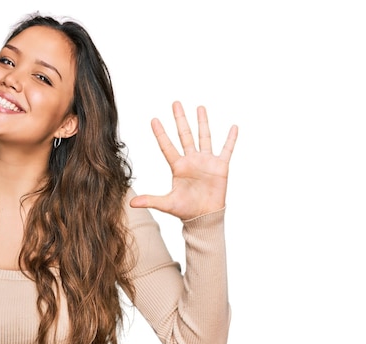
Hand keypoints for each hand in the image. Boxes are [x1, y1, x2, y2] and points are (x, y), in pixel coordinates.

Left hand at [130, 101, 237, 219]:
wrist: (203, 217)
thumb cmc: (185, 210)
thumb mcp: (166, 204)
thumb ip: (150, 200)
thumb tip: (132, 203)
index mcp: (178, 166)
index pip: (167, 146)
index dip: (160, 133)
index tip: (154, 119)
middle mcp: (191, 160)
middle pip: (184, 135)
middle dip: (180, 119)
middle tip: (175, 103)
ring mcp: (206, 162)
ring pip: (204, 137)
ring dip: (202, 122)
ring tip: (200, 107)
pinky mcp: (220, 167)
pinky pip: (227, 150)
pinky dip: (230, 139)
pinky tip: (233, 127)